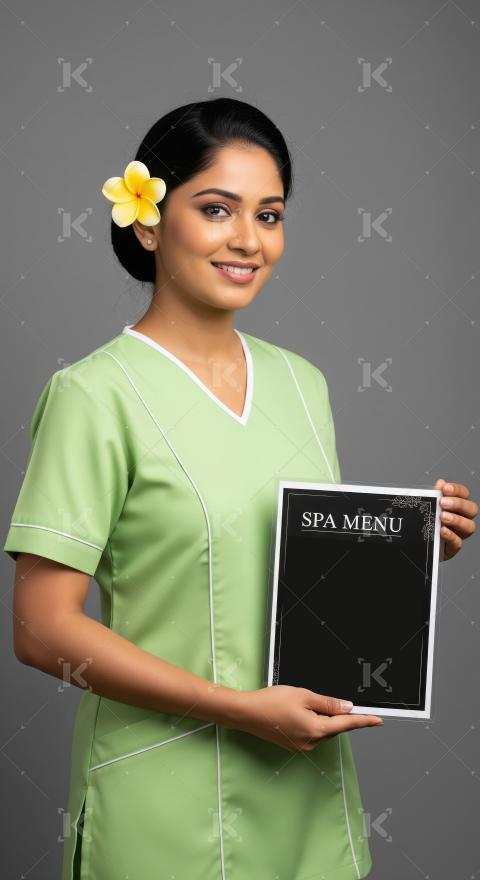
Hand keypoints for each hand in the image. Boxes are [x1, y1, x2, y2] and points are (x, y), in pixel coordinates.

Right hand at [234, 686, 382, 752]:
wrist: (247, 713)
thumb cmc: (271, 702)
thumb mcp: (304, 696)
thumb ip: (328, 703)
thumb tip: (348, 708)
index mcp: (316, 729)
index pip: (346, 725)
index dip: (364, 721)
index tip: (378, 720)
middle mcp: (311, 742)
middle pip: (333, 727)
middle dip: (332, 713)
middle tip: (315, 698)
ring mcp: (302, 746)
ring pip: (322, 729)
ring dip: (319, 717)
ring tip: (299, 703)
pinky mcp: (294, 745)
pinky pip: (311, 733)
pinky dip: (311, 722)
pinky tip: (296, 712)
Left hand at [435, 479, 477, 560]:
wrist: (417, 542)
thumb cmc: (427, 521)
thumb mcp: (428, 506)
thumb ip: (435, 495)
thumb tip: (441, 482)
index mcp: (458, 506)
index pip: (464, 494)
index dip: (457, 490)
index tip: (445, 488)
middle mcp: (462, 518)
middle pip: (472, 509)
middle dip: (459, 504)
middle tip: (443, 503)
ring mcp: (459, 533)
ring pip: (469, 527)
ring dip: (457, 520)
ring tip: (442, 517)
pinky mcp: (452, 547)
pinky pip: (457, 543)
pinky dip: (451, 536)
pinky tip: (442, 530)